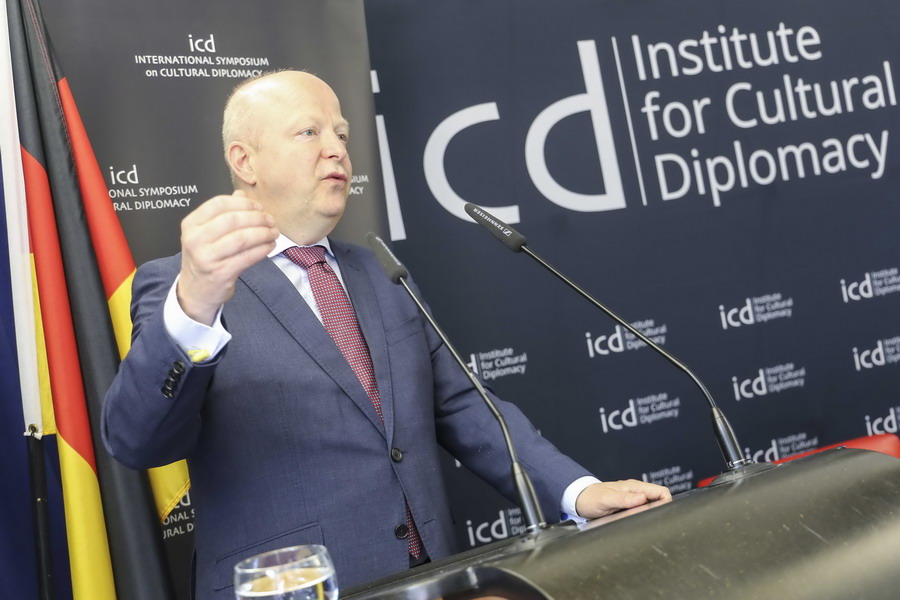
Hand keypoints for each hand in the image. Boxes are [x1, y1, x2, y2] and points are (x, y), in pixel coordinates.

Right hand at [177, 191, 278, 324]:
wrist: (195, 291)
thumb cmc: (205, 258)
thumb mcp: (206, 233)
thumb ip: (223, 213)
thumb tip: (241, 194)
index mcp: (191, 224)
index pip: (219, 204)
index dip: (243, 203)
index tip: (258, 207)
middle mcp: (195, 239)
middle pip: (232, 220)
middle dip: (257, 218)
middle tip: (271, 220)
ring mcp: (206, 257)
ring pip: (241, 238)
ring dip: (263, 233)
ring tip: (273, 233)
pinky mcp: (220, 273)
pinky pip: (247, 257)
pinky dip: (262, 249)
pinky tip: (270, 246)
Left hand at [575, 480, 671, 518]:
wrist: (580, 499)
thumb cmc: (591, 498)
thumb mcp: (606, 499)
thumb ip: (624, 499)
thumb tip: (642, 498)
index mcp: (634, 487)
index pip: (661, 491)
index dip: (667, 502)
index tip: (663, 514)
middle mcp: (636, 492)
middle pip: (660, 499)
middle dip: (662, 509)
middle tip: (655, 522)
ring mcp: (634, 499)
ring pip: (653, 505)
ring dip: (653, 513)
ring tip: (649, 523)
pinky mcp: (630, 506)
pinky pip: (643, 510)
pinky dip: (646, 515)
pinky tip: (642, 522)